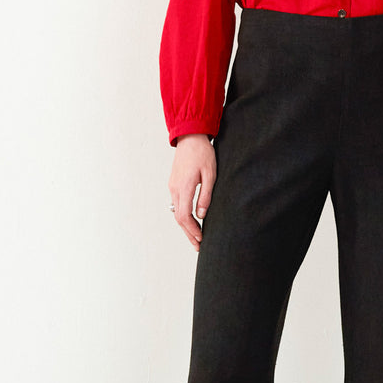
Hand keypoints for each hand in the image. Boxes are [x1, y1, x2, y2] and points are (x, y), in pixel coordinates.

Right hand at [169, 134, 215, 251]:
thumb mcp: (210, 174)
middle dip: (188, 233)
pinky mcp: (174, 183)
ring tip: (195, 237)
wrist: (190, 136)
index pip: (185, 216)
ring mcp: (172, 186)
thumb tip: (202, 215)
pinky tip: (191, 221)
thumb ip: (206, 195)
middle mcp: (175, 189)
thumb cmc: (203, 153)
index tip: (201, 239)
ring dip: (185, 226)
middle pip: (178, 218)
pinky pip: (176, 204)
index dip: (192, 230)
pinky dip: (183, 216)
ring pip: (176, 212)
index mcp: (184, 187)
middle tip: (198, 245)